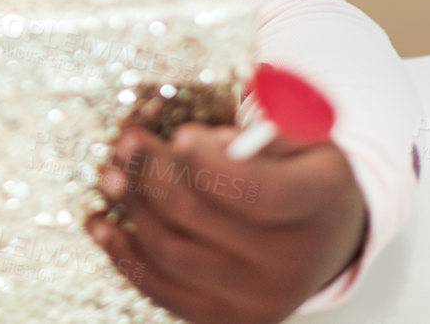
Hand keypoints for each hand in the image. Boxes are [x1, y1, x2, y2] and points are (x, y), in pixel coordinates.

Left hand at [84, 122, 367, 323]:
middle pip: (198, 215)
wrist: (326, 239)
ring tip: (110, 175)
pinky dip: (125, 255)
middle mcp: (293, 261)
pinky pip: (163, 289)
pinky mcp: (229, 318)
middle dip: (150, 172)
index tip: (178, 135)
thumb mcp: (303, 135)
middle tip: (126, 143)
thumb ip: (262, 125)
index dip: (207, 162)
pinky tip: (103, 224)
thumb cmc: (302, 174)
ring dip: (131, 208)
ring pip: (172, 252)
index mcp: (317, 203)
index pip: (256, 190)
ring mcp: (260, 298)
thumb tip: (202, 141)